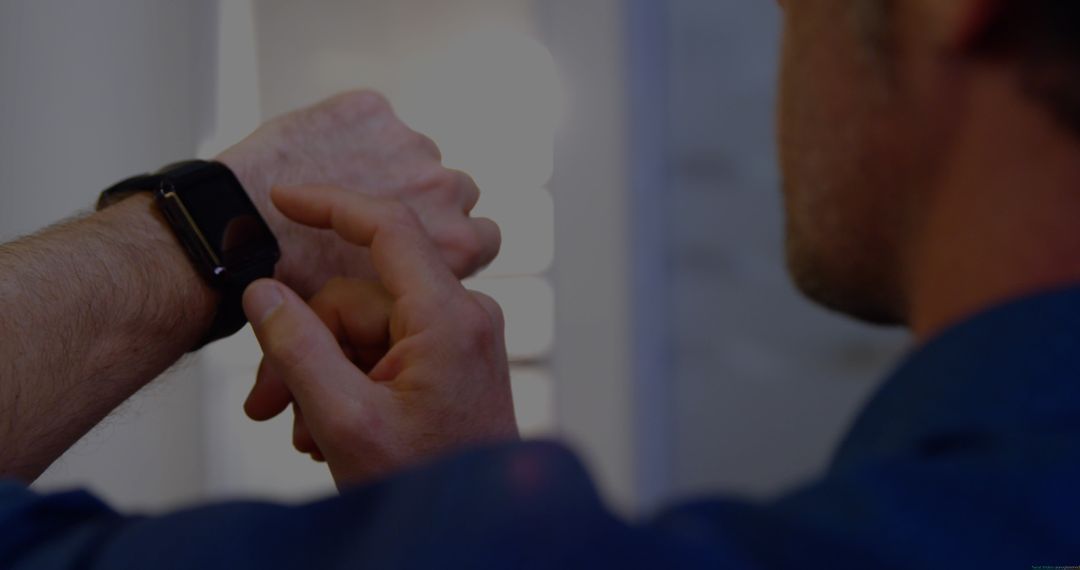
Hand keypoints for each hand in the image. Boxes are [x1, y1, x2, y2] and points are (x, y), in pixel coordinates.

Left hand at [217, 90, 499, 297]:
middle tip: (377, 219)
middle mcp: (446, 189)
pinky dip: (351, 135)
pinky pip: (371, 119)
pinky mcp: (369, 110)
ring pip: (415, 151)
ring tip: (345, 190)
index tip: (422, 245)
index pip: (485, 237)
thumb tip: (414, 303)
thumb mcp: (384, 316)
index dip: (453, 240)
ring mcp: (408, 144)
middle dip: (426, 200)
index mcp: (459, 244)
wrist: (238, 234)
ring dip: (391, 164)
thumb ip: (416, 293)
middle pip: (455, 190)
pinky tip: (318, 160)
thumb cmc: (303, 287)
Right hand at [242, 186, 518, 487]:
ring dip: (320, 373)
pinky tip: (330, 428)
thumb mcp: (344, 420)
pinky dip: (348, 379)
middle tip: (267, 404)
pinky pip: (382, 347)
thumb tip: (262, 293)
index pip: (388, 228)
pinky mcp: (450, 358)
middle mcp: (461, 317)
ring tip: (306, 432)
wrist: (471, 531)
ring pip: (360, 327)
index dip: (330, 203)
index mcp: (448, 320)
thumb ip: (297, 349)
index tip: (281, 197)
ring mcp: (458, 338)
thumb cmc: (425, 484)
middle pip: (354, 297)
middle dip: (303, 345)